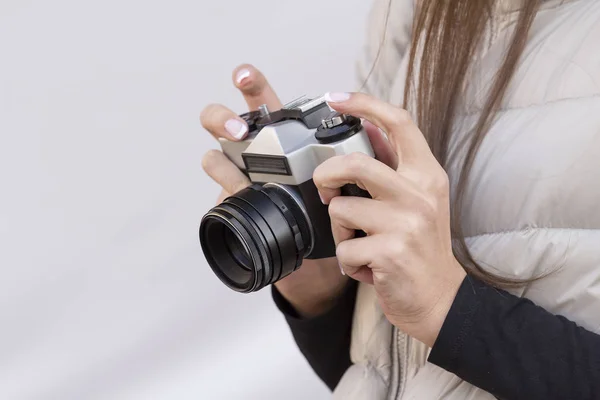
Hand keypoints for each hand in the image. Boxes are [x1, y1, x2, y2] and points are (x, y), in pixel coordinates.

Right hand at [200, 66, 348, 316]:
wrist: (322, 264)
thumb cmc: (338, 214)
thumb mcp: (358, 181)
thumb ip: (367, 152)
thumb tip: (376, 124)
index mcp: (284, 138)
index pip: (263, 104)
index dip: (250, 85)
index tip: (244, 77)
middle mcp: (257, 155)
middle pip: (226, 122)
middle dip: (222, 116)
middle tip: (238, 128)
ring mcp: (243, 180)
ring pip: (215, 156)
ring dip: (219, 160)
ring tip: (238, 166)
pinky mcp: (239, 208)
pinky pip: (222, 194)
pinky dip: (226, 190)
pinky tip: (239, 193)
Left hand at [313, 92, 466, 346]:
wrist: (439, 297)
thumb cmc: (421, 246)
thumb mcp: (418, 199)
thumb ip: (394, 164)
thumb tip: (368, 126)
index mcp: (426, 175)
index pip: (399, 123)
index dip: (365, 103)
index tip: (336, 98)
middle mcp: (419, 194)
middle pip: (354, 164)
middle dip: (325, 174)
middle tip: (324, 188)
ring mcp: (406, 223)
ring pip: (340, 209)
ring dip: (339, 231)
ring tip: (358, 243)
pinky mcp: (391, 252)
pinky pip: (344, 250)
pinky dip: (347, 262)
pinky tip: (366, 267)